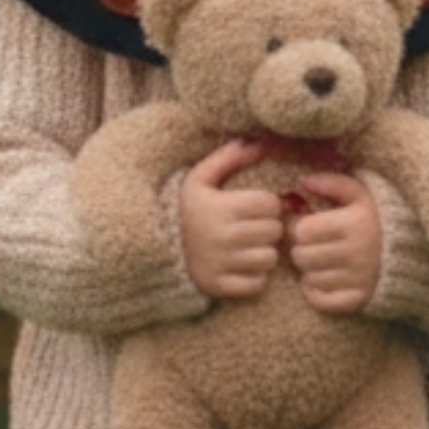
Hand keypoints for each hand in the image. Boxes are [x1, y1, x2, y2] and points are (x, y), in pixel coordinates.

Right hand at [180, 138, 284, 298]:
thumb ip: (229, 157)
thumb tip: (258, 141)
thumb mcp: (200, 178)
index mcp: (223, 207)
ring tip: (249, 247)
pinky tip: (242, 266)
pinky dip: (254, 277)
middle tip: (255, 227)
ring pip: (269, 258)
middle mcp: (224, 236)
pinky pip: (257, 284)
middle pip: (274, 231)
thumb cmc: (186, 208)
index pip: (271, 204)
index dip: (269, 204)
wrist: (154, 245)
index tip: (258, 207)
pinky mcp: (219, 286)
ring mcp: (222, 263)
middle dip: (269, 227)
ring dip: (264, 252)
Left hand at [286, 171, 381, 312]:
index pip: (303, 231)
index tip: (304, 226)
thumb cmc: (374, 218)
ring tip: (321, 260)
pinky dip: (316, 293)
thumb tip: (302, 182)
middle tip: (311, 245)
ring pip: (310, 278)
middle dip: (301, 249)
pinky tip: (322, 280)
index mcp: (355, 223)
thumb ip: (332, 183)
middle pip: (302, 256)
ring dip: (309, 270)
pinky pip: (322, 301)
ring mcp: (359, 279)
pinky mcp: (359, 299)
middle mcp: (358, 252)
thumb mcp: (359, 194)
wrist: (410, 250)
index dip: (297, 228)